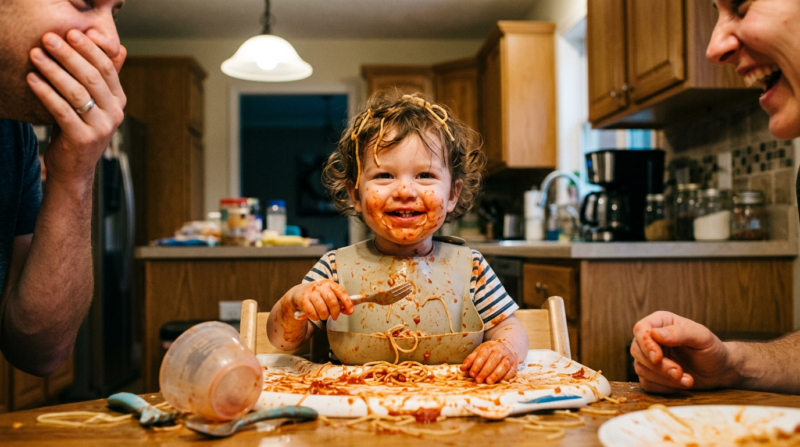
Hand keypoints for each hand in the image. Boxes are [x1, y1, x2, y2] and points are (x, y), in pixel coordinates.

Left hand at [28, 30, 126, 186]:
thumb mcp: (96, 104)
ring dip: (53, 70)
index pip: (107, 69)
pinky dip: (45, 92)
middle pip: (92, 77)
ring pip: (76, 92)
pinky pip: (62, 110)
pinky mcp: (83, 139)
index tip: (71, 33)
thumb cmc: (80, 130)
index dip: (89, 49)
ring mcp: (101, 128)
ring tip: (35, 55)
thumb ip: (104, 79)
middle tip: (49, 39)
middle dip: (69, 55)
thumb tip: (120, 49)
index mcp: (119, 102)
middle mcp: (115, 114)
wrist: (74, 170)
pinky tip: (32, 79)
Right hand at [282, 280, 353, 321]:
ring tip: (323, 315)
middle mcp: (320, 286)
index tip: (350, 311)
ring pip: (322, 309)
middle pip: (332, 301)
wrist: (298, 293)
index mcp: (329, 284)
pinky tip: (314, 315)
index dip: (347, 303)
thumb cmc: (317, 295)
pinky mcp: (303, 300)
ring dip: (324, 316)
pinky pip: (312, 313)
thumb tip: (349, 310)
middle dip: (335, 312)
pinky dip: (315, 317)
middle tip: (334, 316)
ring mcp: (311, 293)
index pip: (341, 292)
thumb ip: (338, 301)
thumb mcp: (328, 294)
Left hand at [460, 340, 517, 384]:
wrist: (507, 348)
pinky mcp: (514, 365)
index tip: (471, 374)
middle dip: (485, 371)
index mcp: (489, 346)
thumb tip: (462, 368)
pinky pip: (511, 371)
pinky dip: (505, 377)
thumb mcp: (479, 352)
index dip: (477, 365)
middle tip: (478, 380)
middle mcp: (500, 351)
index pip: (483, 355)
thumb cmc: (490, 352)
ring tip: (488, 382)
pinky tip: (498, 382)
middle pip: (493, 360)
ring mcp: (508, 357)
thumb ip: (470, 360)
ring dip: (496, 374)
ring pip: (503, 366)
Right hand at [631, 311, 737, 392]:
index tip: (658, 358)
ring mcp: (649, 358)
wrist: (719, 371)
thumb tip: (656, 334)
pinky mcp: (651, 375)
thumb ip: (680, 333)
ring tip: (687, 380)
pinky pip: (647, 383)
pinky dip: (664, 387)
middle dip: (658, 366)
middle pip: (637, 350)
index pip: (641, 329)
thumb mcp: (702, 337)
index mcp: (661, 323)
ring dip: (663, 378)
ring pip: (640, 368)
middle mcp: (651, 339)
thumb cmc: (711, 350)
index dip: (646, 344)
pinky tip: (681, 384)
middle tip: (679, 372)